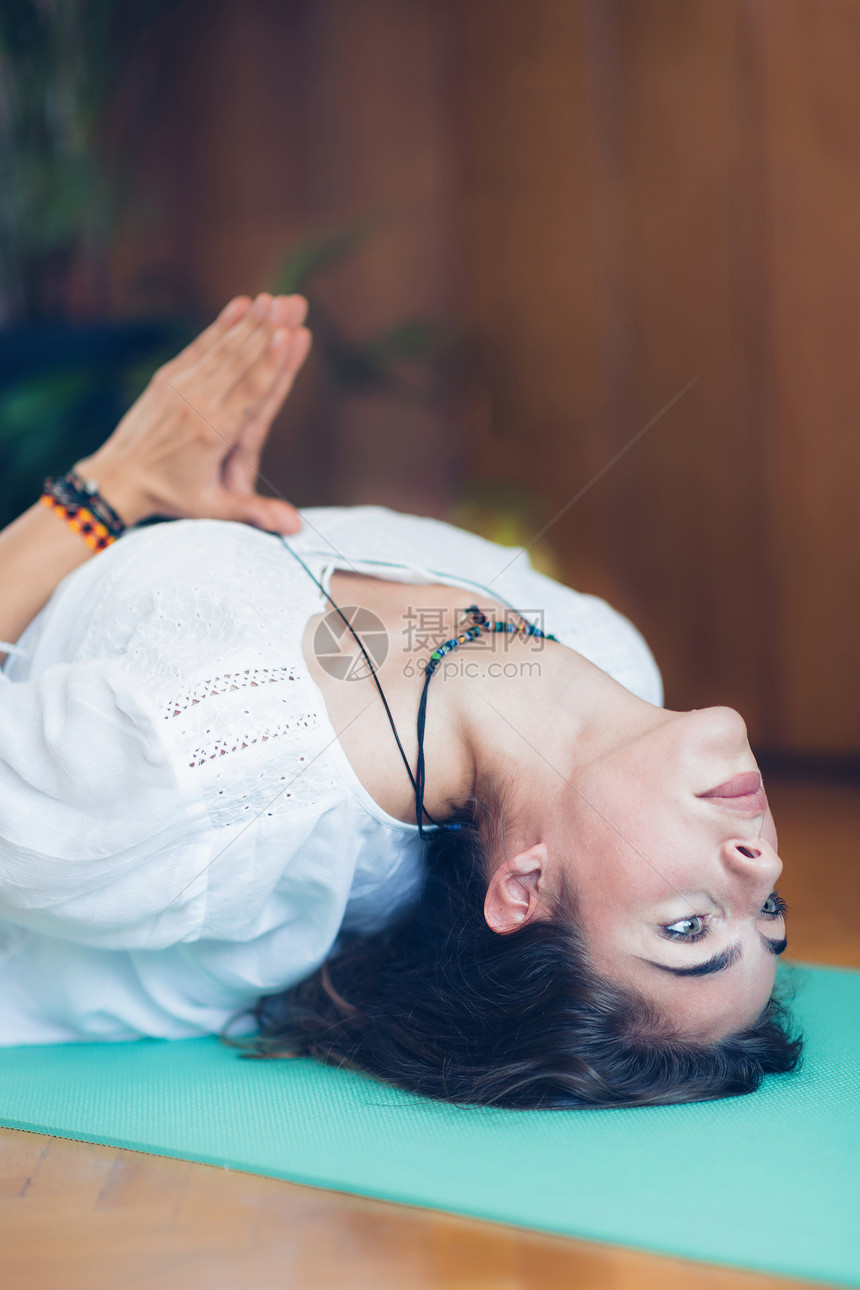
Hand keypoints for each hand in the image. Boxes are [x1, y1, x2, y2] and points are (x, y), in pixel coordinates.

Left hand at [76, 293, 311, 531]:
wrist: (116, 478)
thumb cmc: (170, 496)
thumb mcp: (212, 508)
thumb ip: (255, 513)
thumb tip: (295, 528)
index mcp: (211, 434)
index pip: (248, 393)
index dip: (270, 362)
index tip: (288, 335)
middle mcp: (196, 405)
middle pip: (240, 362)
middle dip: (270, 331)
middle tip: (295, 304)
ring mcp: (180, 388)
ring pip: (222, 349)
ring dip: (251, 322)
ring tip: (276, 298)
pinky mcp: (168, 378)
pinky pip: (201, 347)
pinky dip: (221, 325)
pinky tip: (241, 306)